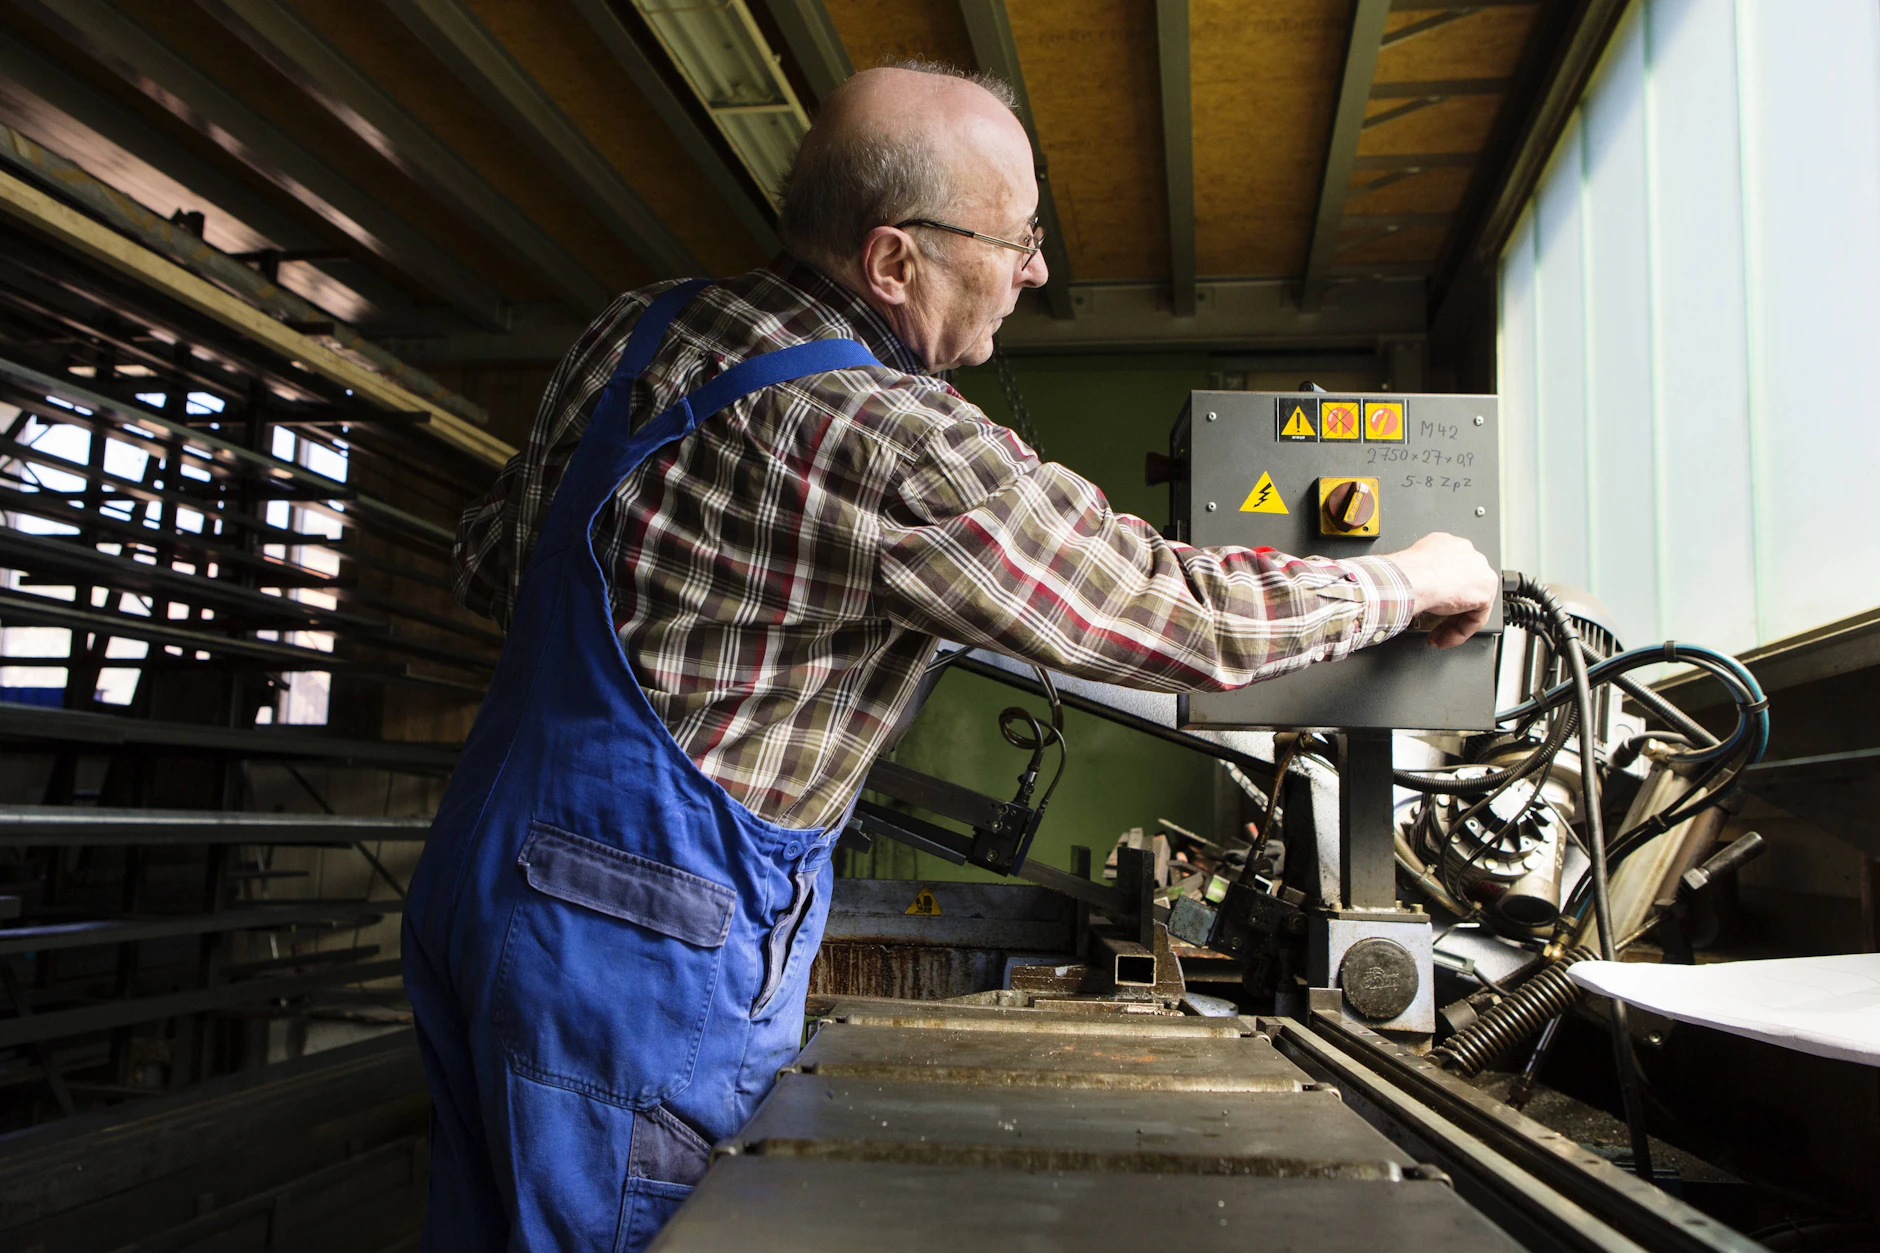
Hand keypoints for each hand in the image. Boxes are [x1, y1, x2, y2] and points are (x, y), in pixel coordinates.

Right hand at [1383, 532, 1497, 648]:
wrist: (1410, 579)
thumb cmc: (1405, 573)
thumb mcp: (1413, 568)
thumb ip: (1423, 575)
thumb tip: (1417, 589)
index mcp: (1449, 545)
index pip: (1452, 574)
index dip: (1441, 596)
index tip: (1430, 608)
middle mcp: (1468, 555)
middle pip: (1464, 590)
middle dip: (1447, 613)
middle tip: (1434, 628)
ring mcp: (1480, 571)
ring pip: (1471, 604)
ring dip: (1453, 624)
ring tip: (1438, 637)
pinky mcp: (1485, 591)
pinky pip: (1476, 617)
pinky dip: (1460, 632)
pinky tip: (1446, 638)